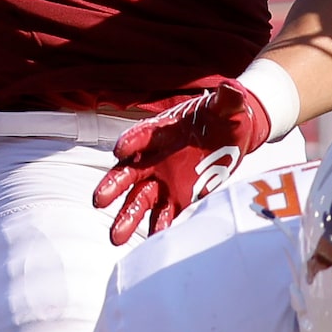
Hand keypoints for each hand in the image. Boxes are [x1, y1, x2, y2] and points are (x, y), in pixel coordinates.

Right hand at [93, 83, 271, 245]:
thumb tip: (232, 89)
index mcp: (162, 131)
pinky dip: (160, 227)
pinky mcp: (179, 197)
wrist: (233, 134)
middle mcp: (155, 158)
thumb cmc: (223, 117)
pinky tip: (154, 242)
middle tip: (99, 201)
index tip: (120, 150)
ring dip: (127, 216)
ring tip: (115, 237)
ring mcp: (164, 180)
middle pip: (128, 173)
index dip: (131, 142)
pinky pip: (165, 213)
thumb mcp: (228, 107)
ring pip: (139, 199)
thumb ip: (227, 101)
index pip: (142, 135)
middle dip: (113, 186)